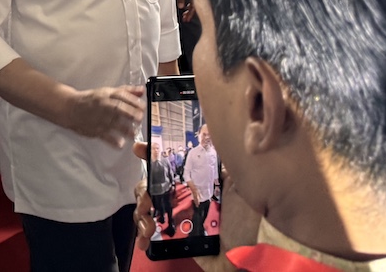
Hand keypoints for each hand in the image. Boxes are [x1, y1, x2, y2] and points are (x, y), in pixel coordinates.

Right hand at [63, 86, 143, 147]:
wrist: (70, 108)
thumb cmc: (92, 100)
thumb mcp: (108, 92)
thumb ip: (126, 92)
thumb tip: (141, 90)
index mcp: (107, 95)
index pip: (122, 96)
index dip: (133, 101)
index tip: (143, 106)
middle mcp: (103, 105)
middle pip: (118, 108)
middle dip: (130, 113)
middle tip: (139, 118)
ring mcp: (99, 118)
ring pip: (113, 123)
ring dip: (125, 129)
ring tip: (133, 133)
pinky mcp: (94, 130)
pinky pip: (104, 136)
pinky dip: (112, 141)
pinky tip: (120, 144)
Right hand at [132, 142, 258, 270]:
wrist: (246, 256)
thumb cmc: (246, 219)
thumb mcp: (238, 183)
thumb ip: (223, 160)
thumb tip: (207, 128)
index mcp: (197, 179)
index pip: (170, 160)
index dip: (152, 152)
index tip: (138, 148)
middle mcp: (184, 194)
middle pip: (151, 183)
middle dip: (142, 189)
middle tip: (146, 200)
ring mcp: (177, 215)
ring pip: (146, 206)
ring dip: (141, 213)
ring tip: (148, 226)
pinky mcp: (173, 236)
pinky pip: (150, 232)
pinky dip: (142, 234)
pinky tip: (143, 239)